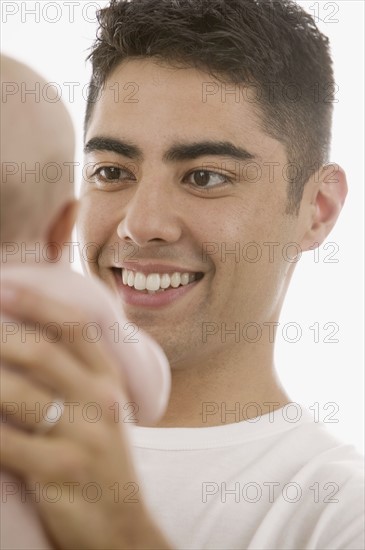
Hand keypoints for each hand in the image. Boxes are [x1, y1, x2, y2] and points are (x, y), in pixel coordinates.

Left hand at [0, 284, 170, 549]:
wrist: (122, 526)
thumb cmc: (101, 461)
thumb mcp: (101, 411)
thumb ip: (75, 375)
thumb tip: (28, 342)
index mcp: (108, 380)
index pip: (74, 326)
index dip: (36, 302)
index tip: (2, 286)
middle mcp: (100, 400)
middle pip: (41, 352)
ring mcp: (84, 435)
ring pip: (18, 393)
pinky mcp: (62, 471)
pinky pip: (6, 443)